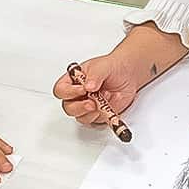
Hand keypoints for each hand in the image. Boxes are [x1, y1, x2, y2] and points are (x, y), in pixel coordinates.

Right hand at [53, 25, 184, 126]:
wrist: (128, 74)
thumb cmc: (112, 67)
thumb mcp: (102, 66)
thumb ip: (95, 75)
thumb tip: (88, 85)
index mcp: (73, 81)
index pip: (61, 90)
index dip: (69, 92)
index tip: (83, 89)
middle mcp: (77, 95)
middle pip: (68, 107)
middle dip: (80, 107)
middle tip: (92, 103)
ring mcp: (87, 106)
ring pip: (81, 117)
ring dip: (92, 112)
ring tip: (104, 101)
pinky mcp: (98, 115)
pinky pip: (96, 122)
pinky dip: (103, 117)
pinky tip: (109, 107)